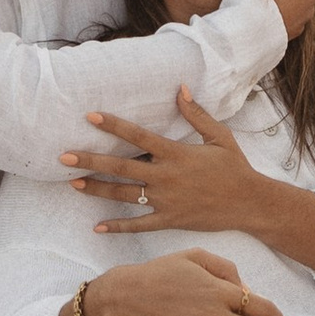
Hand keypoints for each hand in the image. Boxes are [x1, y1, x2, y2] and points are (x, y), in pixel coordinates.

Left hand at [64, 89, 266, 234]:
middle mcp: (167, 177)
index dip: (113, 125)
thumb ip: (196, 114)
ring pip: (124, 195)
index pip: (138, 136)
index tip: (90, 116)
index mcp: (176, 153)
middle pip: (121, 168)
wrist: (250, 203)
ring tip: (73, 184)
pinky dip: (118, 227)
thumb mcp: (219, 136)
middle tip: (64, 157)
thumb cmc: (235, 167)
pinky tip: (97, 226)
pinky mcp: (170, 221)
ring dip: (97, 189)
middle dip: (91, 161)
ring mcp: (167, 201)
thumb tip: (180, 88)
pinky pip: (139, 225)